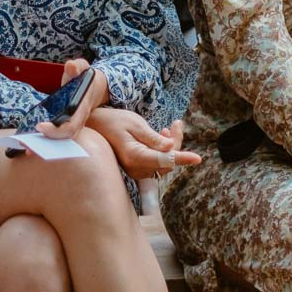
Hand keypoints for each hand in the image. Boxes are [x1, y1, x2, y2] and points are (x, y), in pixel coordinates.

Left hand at [33, 59, 107, 140]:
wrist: (96, 86)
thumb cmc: (86, 76)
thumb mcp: (83, 67)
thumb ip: (77, 66)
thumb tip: (71, 67)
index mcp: (82, 107)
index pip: (71, 124)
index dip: (57, 129)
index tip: (40, 126)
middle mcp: (79, 119)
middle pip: (66, 137)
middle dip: (47, 142)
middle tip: (27, 145)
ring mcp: (74, 124)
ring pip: (62, 140)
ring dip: (44, 146)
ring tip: (26, 149)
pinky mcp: (67, 125)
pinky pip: (58, 137)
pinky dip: (45, 142)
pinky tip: (30, 144)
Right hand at [85, 108, 200, 178]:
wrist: (94, 127)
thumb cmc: (113, 121)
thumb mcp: (135, 125)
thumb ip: (153, 138)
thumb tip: (171, 148)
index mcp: (135, 156)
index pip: (165, 160)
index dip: (182, 158)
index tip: (197, 158)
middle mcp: (135, 167)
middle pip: (167, 162)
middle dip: (176, 145)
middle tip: (176, 123)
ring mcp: (135, 169)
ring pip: (163, 163)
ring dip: (170, 147)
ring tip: (168, 127)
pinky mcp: (135, 167)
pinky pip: (155, 162)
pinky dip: (162, 150)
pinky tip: (161, 135)